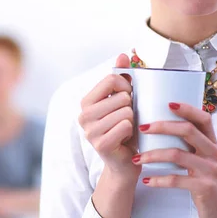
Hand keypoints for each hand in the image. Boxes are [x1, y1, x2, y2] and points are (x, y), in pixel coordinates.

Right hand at [78, 53, 139, 180]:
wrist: (125, 162)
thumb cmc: (125, 129)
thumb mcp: (124, 101)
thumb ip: (122, 77)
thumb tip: (123, 54)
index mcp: (86, 102)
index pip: (112, 79)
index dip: (128, 87)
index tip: (128, 99)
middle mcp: (83, 115)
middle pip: (121, 97)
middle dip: (132, 107)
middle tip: (127, 120)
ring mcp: (89, 131)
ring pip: (126, 111)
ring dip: (133, 121)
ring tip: (127, 130)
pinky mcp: (100, 144)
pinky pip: (126, 125)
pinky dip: (132, 132)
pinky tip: (127, 140)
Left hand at [133, 102, 216, 217]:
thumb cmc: (207, 183)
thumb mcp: (204, 161)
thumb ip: (191, 146)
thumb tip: (162, 127)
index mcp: (213, 144)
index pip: (204, 118)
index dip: (187, 108)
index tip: (167, 103)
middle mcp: (215, 153)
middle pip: (188, 131)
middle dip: (162, 126)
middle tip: (141, 127)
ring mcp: (211, 170)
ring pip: (177, 154)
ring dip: (152, 155)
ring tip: (136, 158)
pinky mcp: (205, 187)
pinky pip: (176, 179)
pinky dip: (158, 179)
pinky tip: (146, 180)